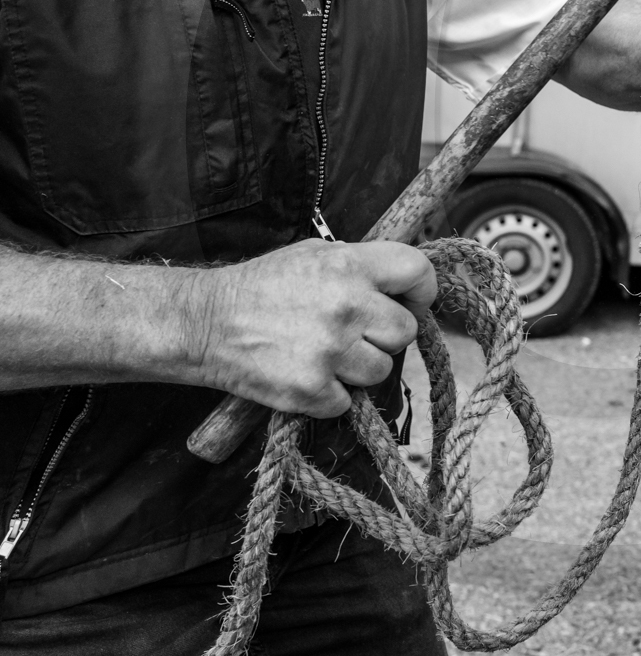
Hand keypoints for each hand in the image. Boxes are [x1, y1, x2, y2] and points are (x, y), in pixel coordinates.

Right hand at [181, 240, 436, 417]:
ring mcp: (331, 350)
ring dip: (359, 368)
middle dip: (385, 335)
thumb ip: (361, 266)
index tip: (411, 301)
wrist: (204, 322)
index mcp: (350, 264)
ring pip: (382, 370)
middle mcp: (347, 305)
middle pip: (406, 331)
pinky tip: (305, 373)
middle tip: (356, 332)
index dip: (422, 290)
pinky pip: (348, 401)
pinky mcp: (312, 389)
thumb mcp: (314, 254)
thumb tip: (403, 286)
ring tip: (326, 353)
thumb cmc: (262, 286)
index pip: (418, 271)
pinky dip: (330, 395)